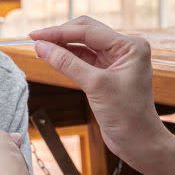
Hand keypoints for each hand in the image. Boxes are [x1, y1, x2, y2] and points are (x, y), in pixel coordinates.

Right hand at [30, 16, 174, 174]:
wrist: (139, 142)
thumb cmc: (126, 115)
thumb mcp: (95, 86)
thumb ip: (66, 63)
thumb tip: (40, 46)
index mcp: (130, 46)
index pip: (88, 31)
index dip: (59, 32)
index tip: (35, 35)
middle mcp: (124, 48)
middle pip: (85, 31)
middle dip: (60, 35)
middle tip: (35, 40)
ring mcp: (115, 60)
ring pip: (82, 44)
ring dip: (62, 45)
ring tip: (39, 48)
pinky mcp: (106, 72)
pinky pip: (83, 58)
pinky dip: (67, 57)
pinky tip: (52, 57)